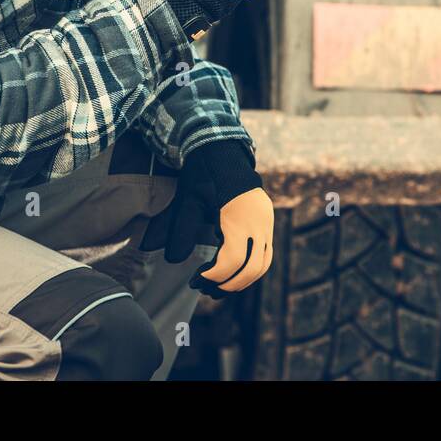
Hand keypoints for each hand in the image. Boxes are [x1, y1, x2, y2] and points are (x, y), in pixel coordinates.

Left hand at [139, 140, 273, 295]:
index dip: (214, 277)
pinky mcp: (268, 222)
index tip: (196, 280)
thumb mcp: (189, 200)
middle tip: (204, 289)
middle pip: (251, 268)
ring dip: (241, 281)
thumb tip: (172, 259)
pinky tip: (230, 272)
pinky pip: (265, 254)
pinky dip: (250, 269)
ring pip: (262, 265)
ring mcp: (266, 222)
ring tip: (217, 287)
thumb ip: (181, 230)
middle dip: (228, 285)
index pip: (233, 260)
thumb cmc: (204, 175)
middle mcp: (258, 221)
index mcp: (239, 216)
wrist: (224, 151)